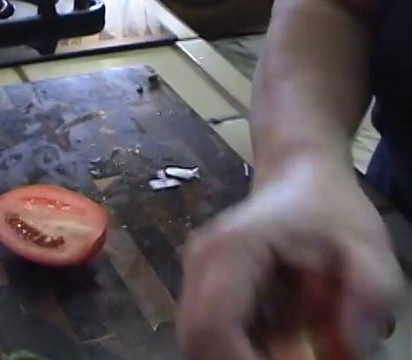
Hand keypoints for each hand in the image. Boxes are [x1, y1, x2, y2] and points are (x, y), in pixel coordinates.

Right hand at [178, 158, 404, 359]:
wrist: (299, 173)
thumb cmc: (330, 209)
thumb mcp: (370, 250)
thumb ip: (369, 298)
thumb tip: (345, 351)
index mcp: (233, 250)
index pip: (212, 326)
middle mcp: (202, 261)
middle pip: (195, 339)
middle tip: (290, 358)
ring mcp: (195, 270)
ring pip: (197, 337)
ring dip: (237, 354)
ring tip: (287, 347)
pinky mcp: (201, 282)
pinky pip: (208, 328)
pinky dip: (237, 345)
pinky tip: (275, 336)